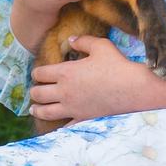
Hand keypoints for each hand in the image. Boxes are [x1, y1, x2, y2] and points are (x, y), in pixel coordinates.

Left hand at [28, 36, 165, 123]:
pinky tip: (56, 125)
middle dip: (34, 91)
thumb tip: (70, 39)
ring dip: (37, 109)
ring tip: (33, 109)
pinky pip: (65, 126)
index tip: (36, 74)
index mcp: (65, 72)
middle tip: (34, 91)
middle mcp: (64, 91)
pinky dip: (59, 125)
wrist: (132, 88)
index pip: (40, 73)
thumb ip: (82, 42)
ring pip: (46, 112)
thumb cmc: (116, 65)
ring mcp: (72, 107)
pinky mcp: (82, 118)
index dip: (36, 73)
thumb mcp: (100, 46)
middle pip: (39, 93)